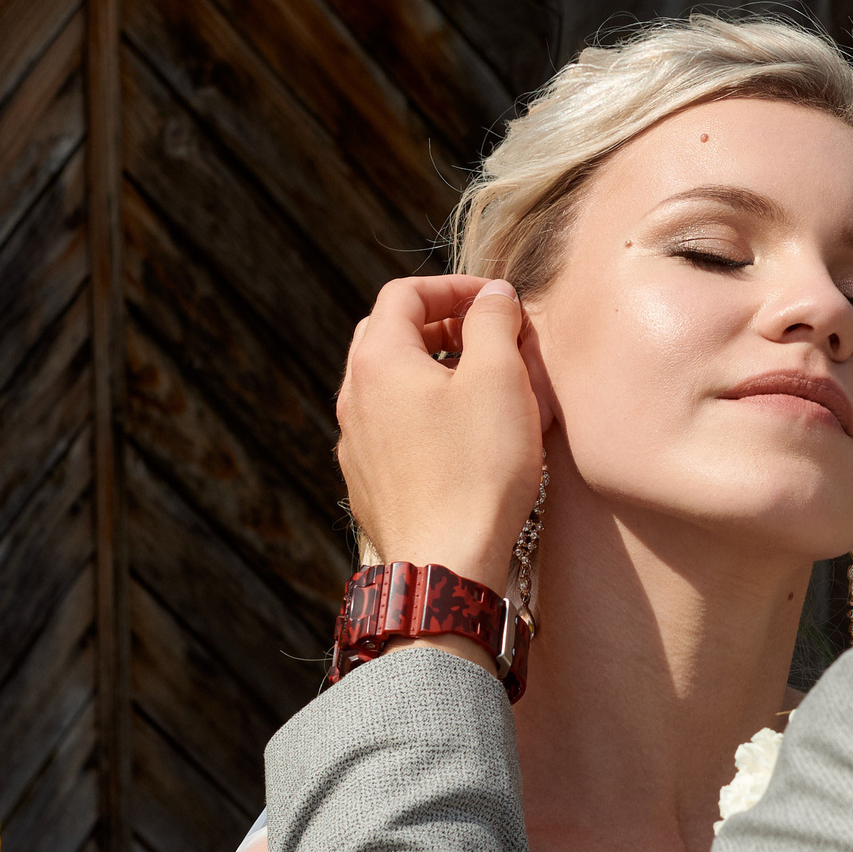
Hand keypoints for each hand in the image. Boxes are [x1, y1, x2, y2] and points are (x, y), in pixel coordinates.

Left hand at [337, 275, 545, 598]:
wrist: (446, 563)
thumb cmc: (476, 470)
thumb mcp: (499, 380)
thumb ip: (494, 322)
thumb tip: (493, 295)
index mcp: (377, 360)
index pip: (404, 294)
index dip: (454, 287)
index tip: (497, 301)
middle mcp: (353, 397)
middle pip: (389, 335)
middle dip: (441, 326)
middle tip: (487, 337)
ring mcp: (355, 443)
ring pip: (389, 384)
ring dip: (432, 371)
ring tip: (481, 386)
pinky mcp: (368, 482)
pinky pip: (391, 428)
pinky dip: (423, 413)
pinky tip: (461, 437)